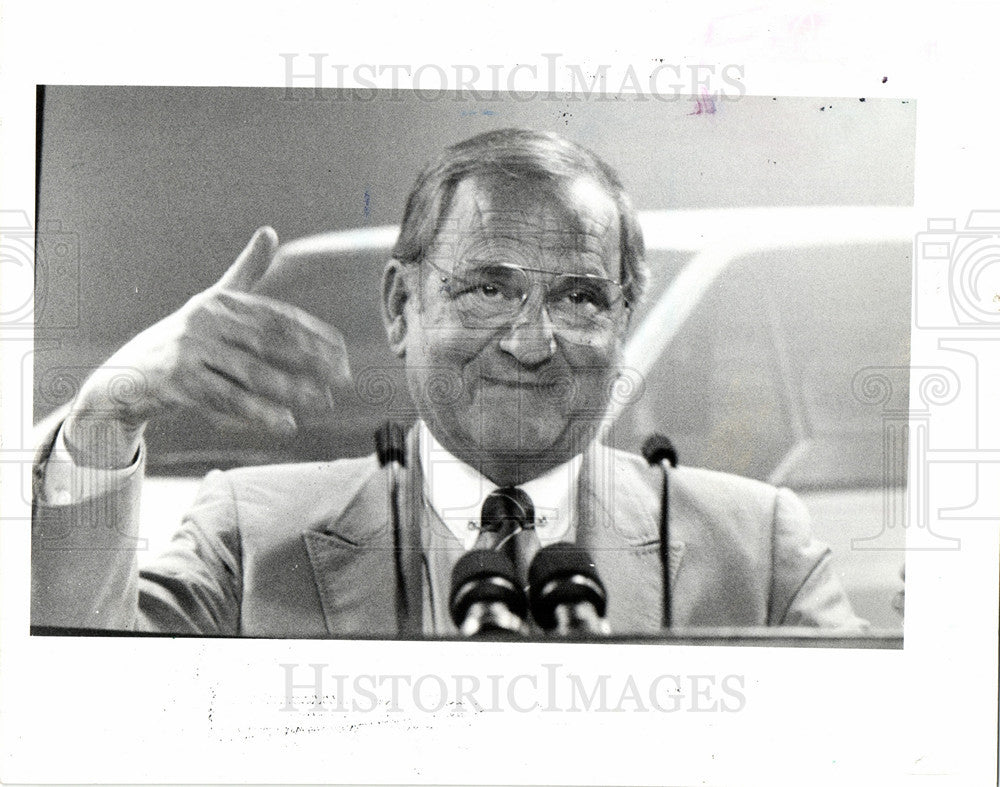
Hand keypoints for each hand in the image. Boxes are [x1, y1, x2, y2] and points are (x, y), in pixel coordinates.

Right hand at [63, 227, 351, 467]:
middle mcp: (205, 321)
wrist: (130, 373)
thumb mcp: (214, 302)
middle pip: (269, 344)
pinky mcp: (179, 382)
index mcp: (221, 302)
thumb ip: (246, 271)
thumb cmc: (185, 337)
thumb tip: (269, 231)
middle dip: (311, 362)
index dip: (313, 334)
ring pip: (251, 374)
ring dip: (291, 390)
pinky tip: (286, 423)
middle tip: (343, 378)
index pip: (277, 317)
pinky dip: (259, 413)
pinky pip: (228, 400)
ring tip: (323, 402)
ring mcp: (190, 351)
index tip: (343, 352)